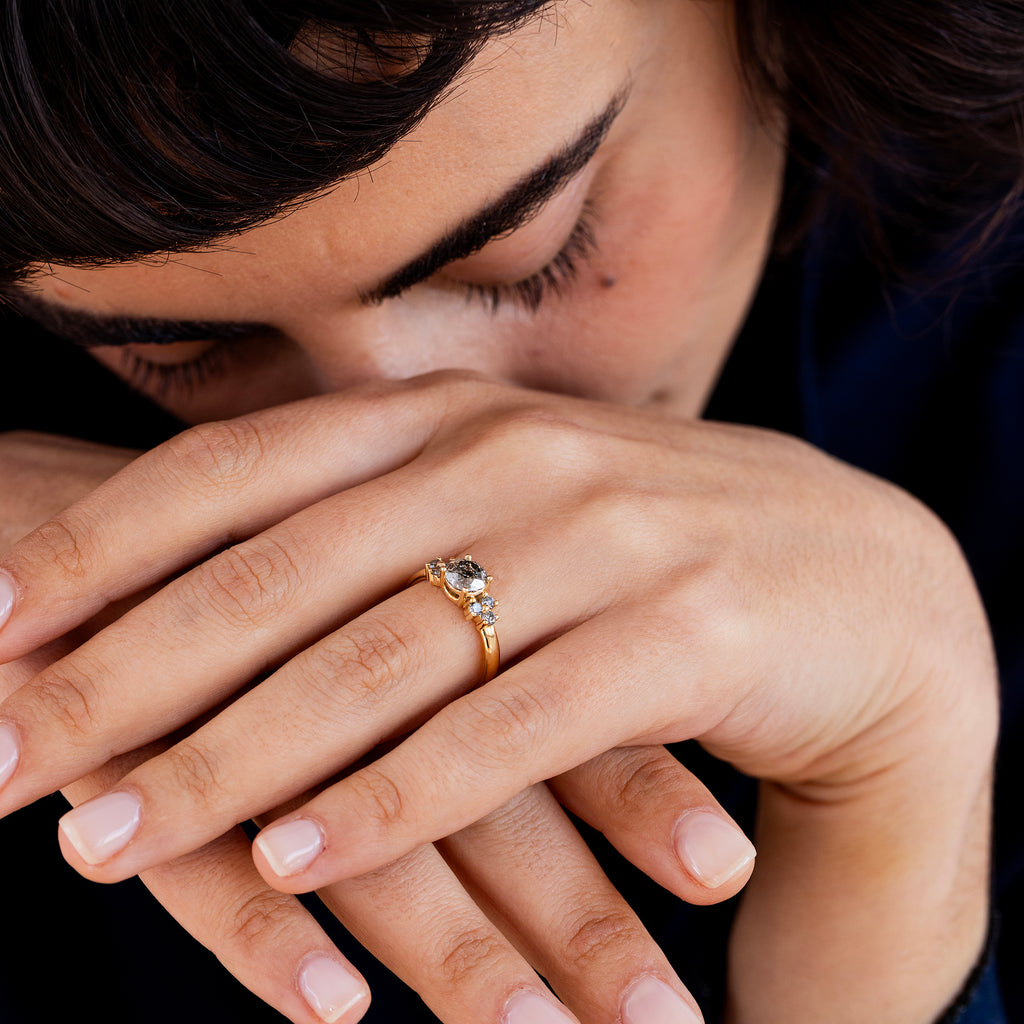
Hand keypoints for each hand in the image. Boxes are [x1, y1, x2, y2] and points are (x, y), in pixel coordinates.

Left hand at [0, 372, 997, 1020]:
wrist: (857, 576)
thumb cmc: (649, 546)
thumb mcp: (505, 503)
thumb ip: (381, 517)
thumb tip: (214, 580)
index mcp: (452, 413)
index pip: (235, 473)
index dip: (101, 551)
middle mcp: (512, 456)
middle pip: (278, 575)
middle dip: (123, 679)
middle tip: (0, 766)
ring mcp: (601, 538)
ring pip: (379, 658)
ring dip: (232, 759)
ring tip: (106, 843)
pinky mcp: (678, 633)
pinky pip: (506, 728)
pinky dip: (395, 799)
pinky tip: (299, 864)